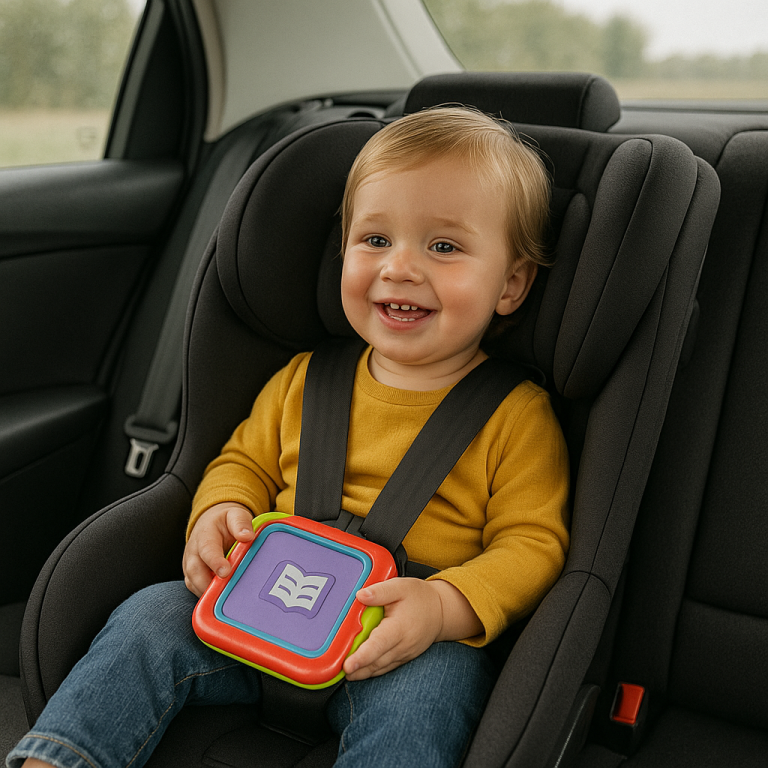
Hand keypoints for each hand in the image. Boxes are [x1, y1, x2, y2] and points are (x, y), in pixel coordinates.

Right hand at [183, 502, 254, 596]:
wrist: (211, 523)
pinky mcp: (193, 576)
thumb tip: (247, 536)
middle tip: (226, 594)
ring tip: (227, 601)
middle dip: (208, 584)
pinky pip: (196, 589)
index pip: (207, 550)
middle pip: (195, 572)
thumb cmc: (225, 521)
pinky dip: (207, 596)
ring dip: (208, 593)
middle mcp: (193, 552)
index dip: (215, 562)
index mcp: (204, 535)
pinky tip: (223, 600)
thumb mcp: (235, 514)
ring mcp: (191, 565)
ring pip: (194, 583)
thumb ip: (240, 523)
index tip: (225, 572)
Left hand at [342, 578, 481, 680]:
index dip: (362, 656)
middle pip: (377, 661)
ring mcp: (404, 654)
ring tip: (345, 674)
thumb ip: (380, 591)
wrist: (441, 611)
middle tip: (338, 671)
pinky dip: (372, 671)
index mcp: (399, 627)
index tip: (348, 665)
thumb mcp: (401, 586)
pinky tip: (359, 671)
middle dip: (358, 669)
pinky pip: (386, 667)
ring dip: (363, 673)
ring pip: (380, 667)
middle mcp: (402, 645)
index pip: (379, 644)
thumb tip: (360, 595)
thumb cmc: (420, 597)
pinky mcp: (403, 658)